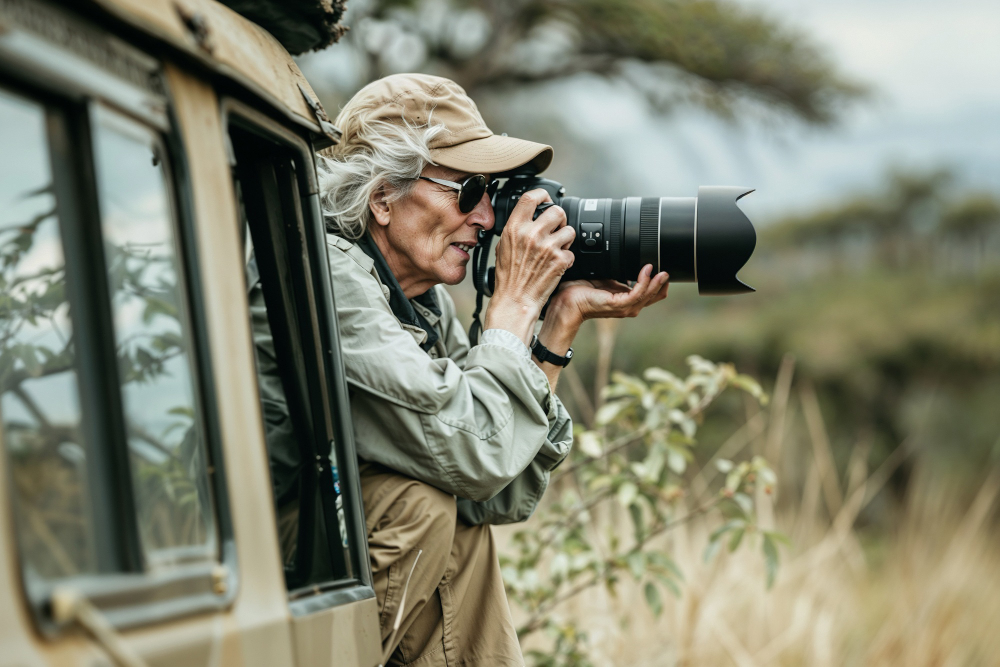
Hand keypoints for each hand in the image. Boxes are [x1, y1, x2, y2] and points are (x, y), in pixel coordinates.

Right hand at [484, 189, 575, 342]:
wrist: (515, 300)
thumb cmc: (508, 278)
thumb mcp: (503, 247)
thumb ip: (516, 229)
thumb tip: (527, 217)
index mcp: (514, 228)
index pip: (531, 197)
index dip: (542, 194)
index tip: (546, 198)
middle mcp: (531, 234)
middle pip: (556, 210)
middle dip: (560, 218)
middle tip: (556, 227)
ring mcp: (547, 247)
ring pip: (569, 230)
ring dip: (566, 238)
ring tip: (557, 248)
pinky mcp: (560, 260)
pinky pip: (571, 251)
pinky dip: (567, 258)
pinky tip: (556, 264)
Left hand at [547, 264, 669, 327]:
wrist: (566, 302)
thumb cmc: (579, 291)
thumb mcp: (604, 278)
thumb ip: (618, 275)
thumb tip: (626, 262)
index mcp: (625, 300)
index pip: (649, 294)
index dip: (658, 284)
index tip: (663, 269)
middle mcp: (627, 306)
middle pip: (653, 296)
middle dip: (662, 283)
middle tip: (667, 268)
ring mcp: (623, 307)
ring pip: (648, 295)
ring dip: (656, 282)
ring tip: (661, 269)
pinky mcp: (617, 305)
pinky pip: (637, 293)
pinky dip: (644, 281)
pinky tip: (647, 270)